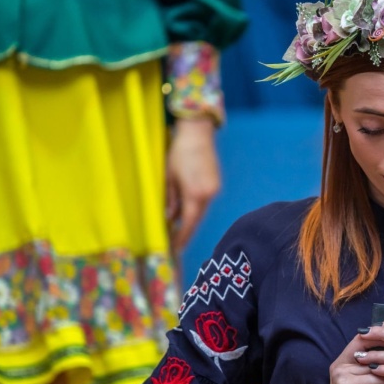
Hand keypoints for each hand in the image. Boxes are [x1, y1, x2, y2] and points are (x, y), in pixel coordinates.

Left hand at [166, 118, 220, 249]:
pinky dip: (194, 209)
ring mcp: (214, 189)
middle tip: (174, 244)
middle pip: (196, 219)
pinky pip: (204, 202)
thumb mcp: (168, 177)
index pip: (188, 223)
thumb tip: (169, 218)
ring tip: (176, 230)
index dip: (181, 237)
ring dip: (189, 220)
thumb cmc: (179, 153)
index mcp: (196, 194)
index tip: (175, 249)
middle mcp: (208, 194)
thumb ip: (170, 200)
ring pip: (200, 211)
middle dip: (185, 232)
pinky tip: (184, 213)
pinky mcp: (215, 184)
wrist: (198, 134)